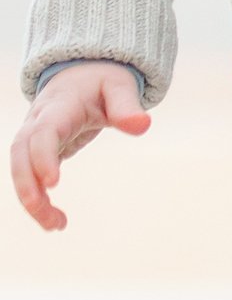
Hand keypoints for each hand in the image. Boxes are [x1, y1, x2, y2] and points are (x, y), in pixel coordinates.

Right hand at [10, 62, 150, 230]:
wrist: (82, 74)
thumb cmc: (102, 80)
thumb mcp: (119, 86)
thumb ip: (128, 106)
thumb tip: (143, 126)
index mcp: (58, 106)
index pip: (42, 132)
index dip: (43, 157)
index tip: (53, 183)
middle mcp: (38, 121)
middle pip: (20, 153)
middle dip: (26, 184)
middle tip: (44, 212)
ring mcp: (33, 137)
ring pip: (20, 170)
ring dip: (32, 200)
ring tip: (56, 225)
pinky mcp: (36, 152)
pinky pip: (29, 178)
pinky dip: (38, 200)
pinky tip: (57, 220)